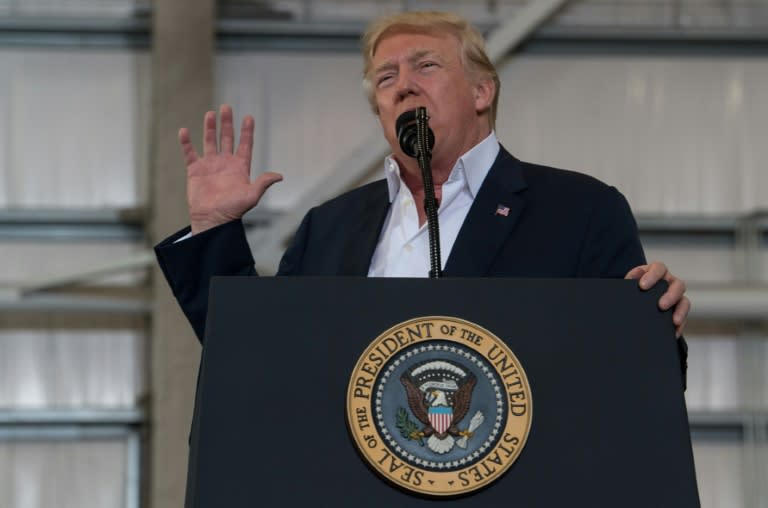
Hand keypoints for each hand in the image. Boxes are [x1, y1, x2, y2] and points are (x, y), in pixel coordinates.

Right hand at [179, 104, 282, 233]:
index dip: (247, 131)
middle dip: (227, 123)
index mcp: (240, 167)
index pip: (245, 145)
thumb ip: (263, 183)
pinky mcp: (195, 170)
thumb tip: (279, 176)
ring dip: (209, 128)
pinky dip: (186, 143)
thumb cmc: (233, 210)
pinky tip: (184, 131)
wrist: (212, 220)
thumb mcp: (251, 196)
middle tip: (226, 107)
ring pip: (210, 141)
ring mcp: (210, 165)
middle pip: (227, 138)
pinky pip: (190, 153)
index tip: (249, 117)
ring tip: (210, 114)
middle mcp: (225, 163)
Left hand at [625, 262, 689, 337]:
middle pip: (677, 285)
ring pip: (684, 301)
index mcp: (656, 272)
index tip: (642, 286)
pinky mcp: (679, 311)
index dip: (652, 276)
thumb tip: (629, 281)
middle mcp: (670, 282)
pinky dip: (680, 326)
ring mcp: (676, 296)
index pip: (659, 268)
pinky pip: (684, 318)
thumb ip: (629, 282)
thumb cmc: (632, 290)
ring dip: (680, 311)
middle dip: (670, 295)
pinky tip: (674, 332)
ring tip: (673, 321)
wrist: (633, 303)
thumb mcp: (629, 284)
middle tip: (661, 305)